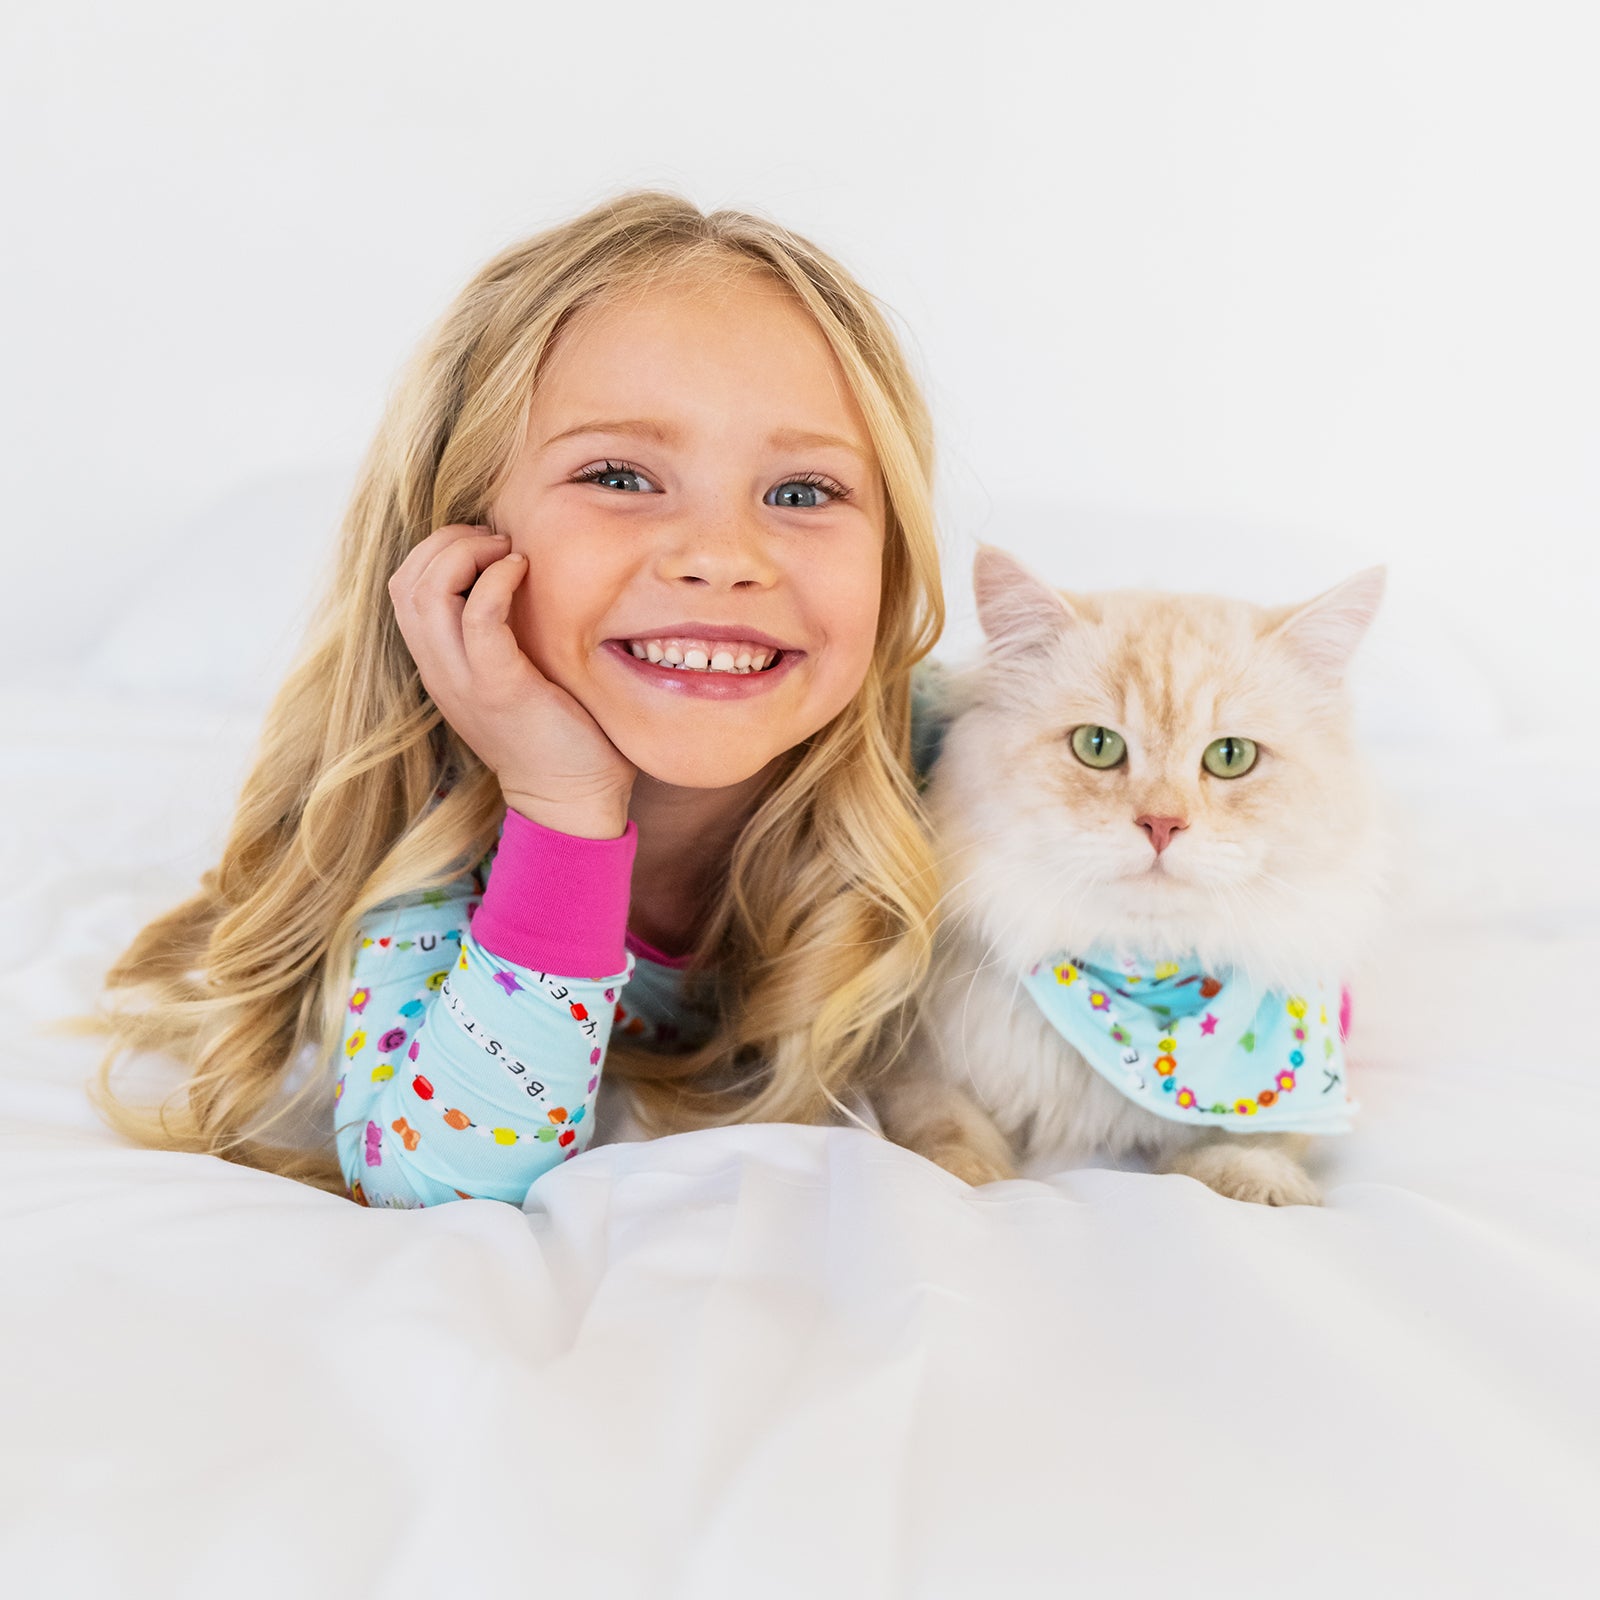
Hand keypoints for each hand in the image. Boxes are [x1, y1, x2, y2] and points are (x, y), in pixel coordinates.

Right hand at [388, 524, 635, 837]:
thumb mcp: (512, 678)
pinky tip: (522, 570)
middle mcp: (440, 672)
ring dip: (466, 553)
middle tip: (497, 541)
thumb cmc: (557, 734)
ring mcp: (464, 681)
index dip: (437, 550)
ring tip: (507, 552)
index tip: (487, 546)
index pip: (404, 588)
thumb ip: (500, 637)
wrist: (571, 800)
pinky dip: (496, 580)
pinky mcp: (498, 687)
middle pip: (406, 582)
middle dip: (448, 542)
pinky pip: (478, 616)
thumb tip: (517, 578)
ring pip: (428, 592)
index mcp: (440, 667)